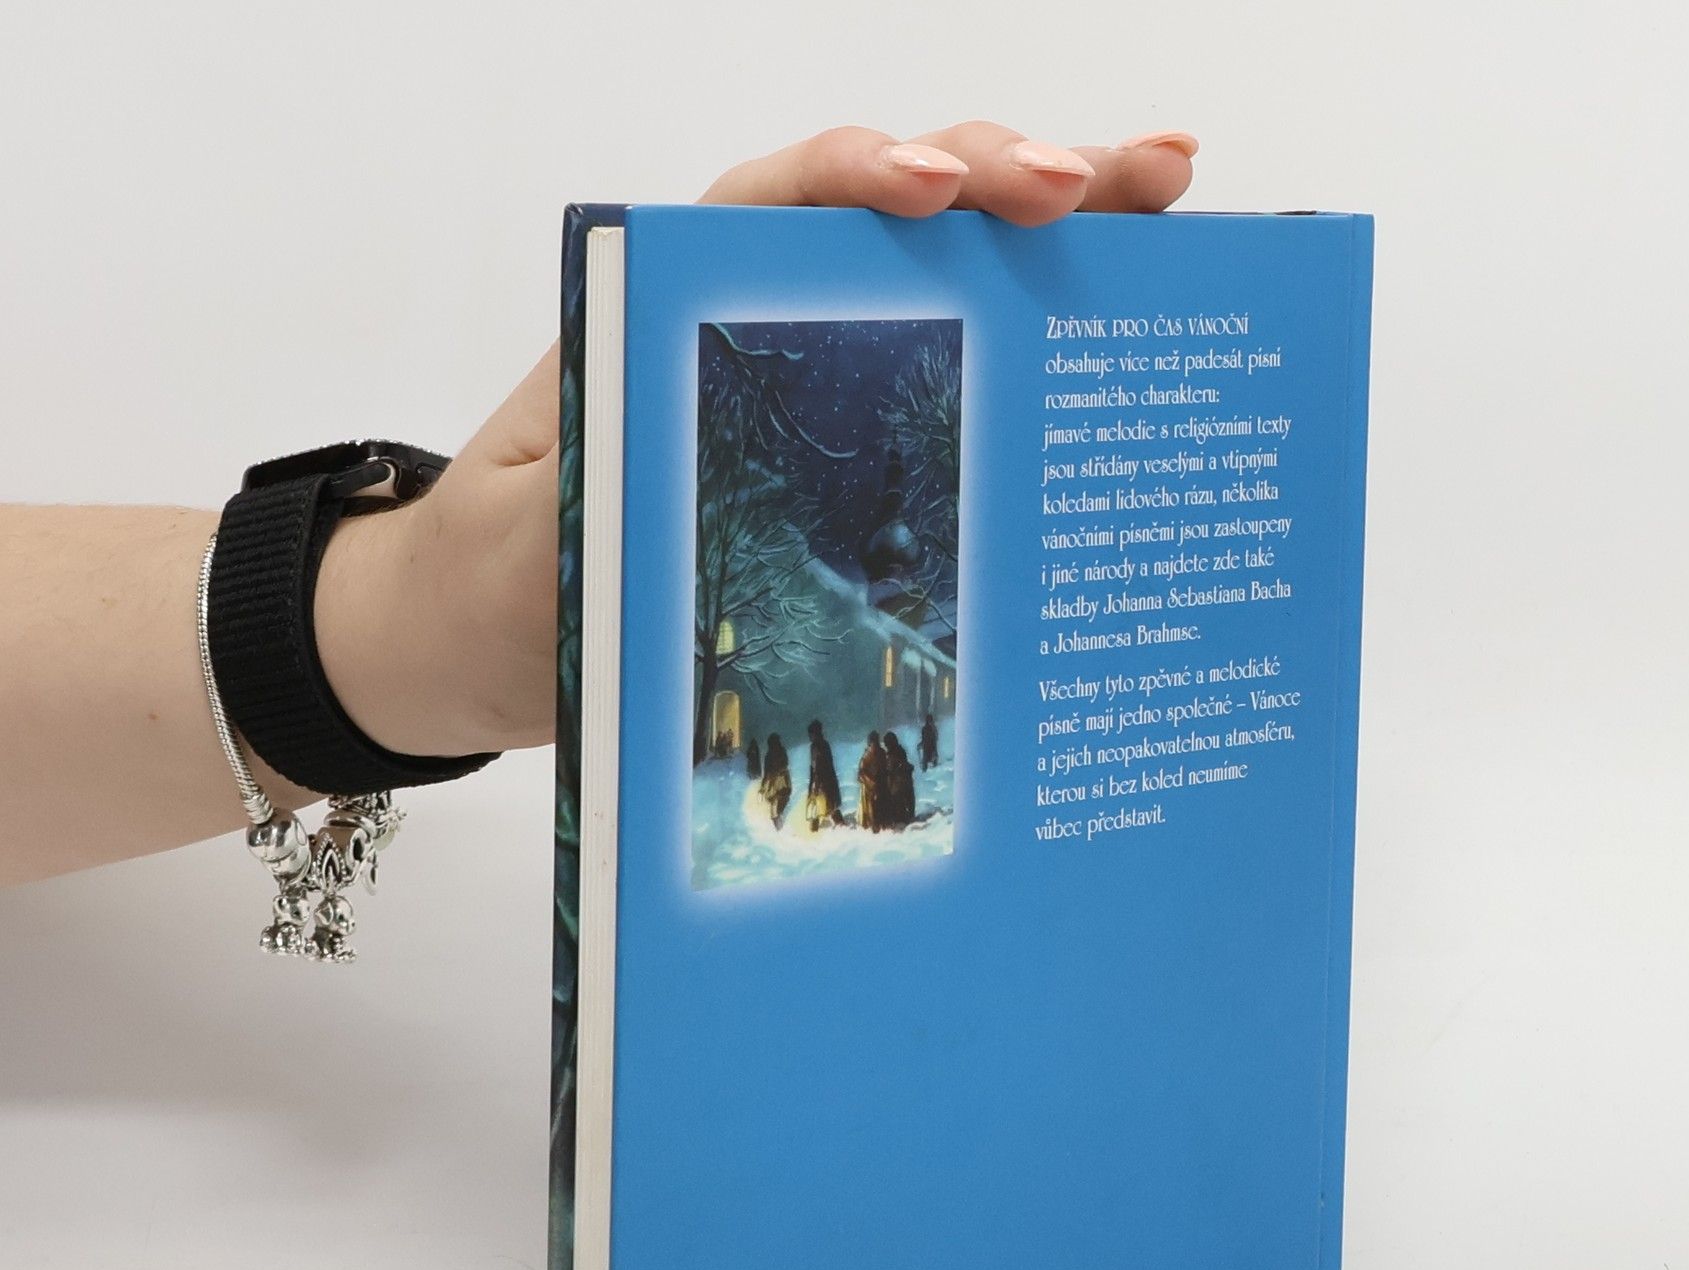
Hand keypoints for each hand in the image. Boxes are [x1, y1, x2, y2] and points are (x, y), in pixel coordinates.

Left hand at [315, 124, 1197, 760]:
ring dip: (1060, 228)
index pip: (778, 201)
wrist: (480, 636)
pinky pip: (960, 369)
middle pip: (895, 210)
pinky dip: (1047, 335)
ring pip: (950, 273)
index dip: (865, 179)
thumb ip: (610, 495)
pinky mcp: (853, 443)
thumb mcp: (540, 544)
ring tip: (1170, 194)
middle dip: (1007, 177)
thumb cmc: (500, 581)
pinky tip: (1134, 314)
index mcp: (671, 307)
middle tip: (1111, 183)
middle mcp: (758, 318)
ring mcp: (818, 371)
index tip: (938, 195)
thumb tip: (710, 480)